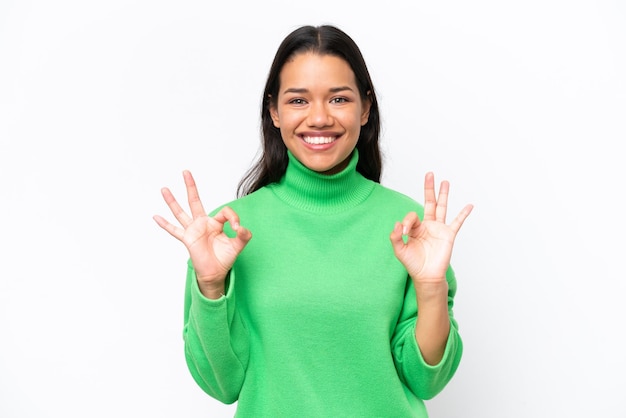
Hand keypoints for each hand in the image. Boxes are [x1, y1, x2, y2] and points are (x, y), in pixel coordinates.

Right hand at [153, 170, 251, 297]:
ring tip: (164, 189)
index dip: (233, 217)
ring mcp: (193, 230)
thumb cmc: (225, 258)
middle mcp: (203, 223)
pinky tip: (155, 217)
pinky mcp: (187, 239)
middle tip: (186, 172)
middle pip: (195, 201)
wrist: (215, 272)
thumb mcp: (238, 245)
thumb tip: (241, 227)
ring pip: (181, 212)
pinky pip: (174, 230)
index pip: (224, 211)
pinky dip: (164, 224)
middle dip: (191, 186)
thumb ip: (243, 235)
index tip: (238, 228)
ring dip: (172, 201)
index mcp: (216, 222)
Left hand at [390, 172, 472, 285]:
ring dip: (443, 195)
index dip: (407, 222)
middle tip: (430, 174)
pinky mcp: (448, 235)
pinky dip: (463, 214)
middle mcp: (428, 225)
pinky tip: (469, 205)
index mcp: (416, 228)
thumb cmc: (413, 264)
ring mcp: (439, 229)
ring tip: (445, 182)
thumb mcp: (400, 250)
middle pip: (429, 202)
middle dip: (429, 189)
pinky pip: (457, 222)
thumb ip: (396, 237)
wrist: (426, 276)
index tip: (405, 233)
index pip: (412, 216)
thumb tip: (398, 224)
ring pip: (442, 208)